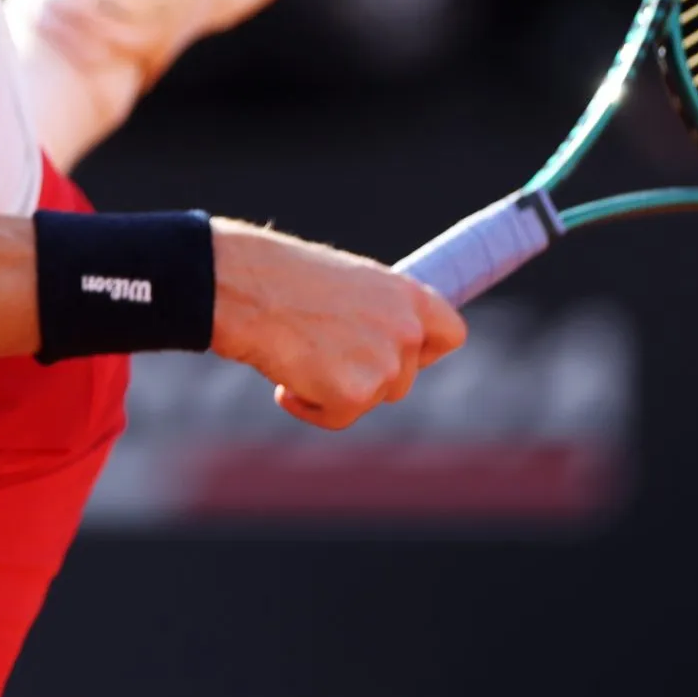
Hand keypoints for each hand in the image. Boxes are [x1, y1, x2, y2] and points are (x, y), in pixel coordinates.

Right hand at [209, 219, 467, 429]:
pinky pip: (337, 418)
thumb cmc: (282, 278)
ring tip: (298, 356)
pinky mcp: (356, 394)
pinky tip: (285, 380)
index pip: (451, 334)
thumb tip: (376, 344)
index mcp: (406, 295)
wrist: (246, 287)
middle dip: (365, 377)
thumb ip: (375, 313)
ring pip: (370, 400)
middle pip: (403, 379)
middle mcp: (406, 329)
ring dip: (335, 390)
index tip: (397, 353)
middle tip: (320, 353)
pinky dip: (309, 407)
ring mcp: (385, 364)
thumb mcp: (345, 284)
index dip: (425, 351)